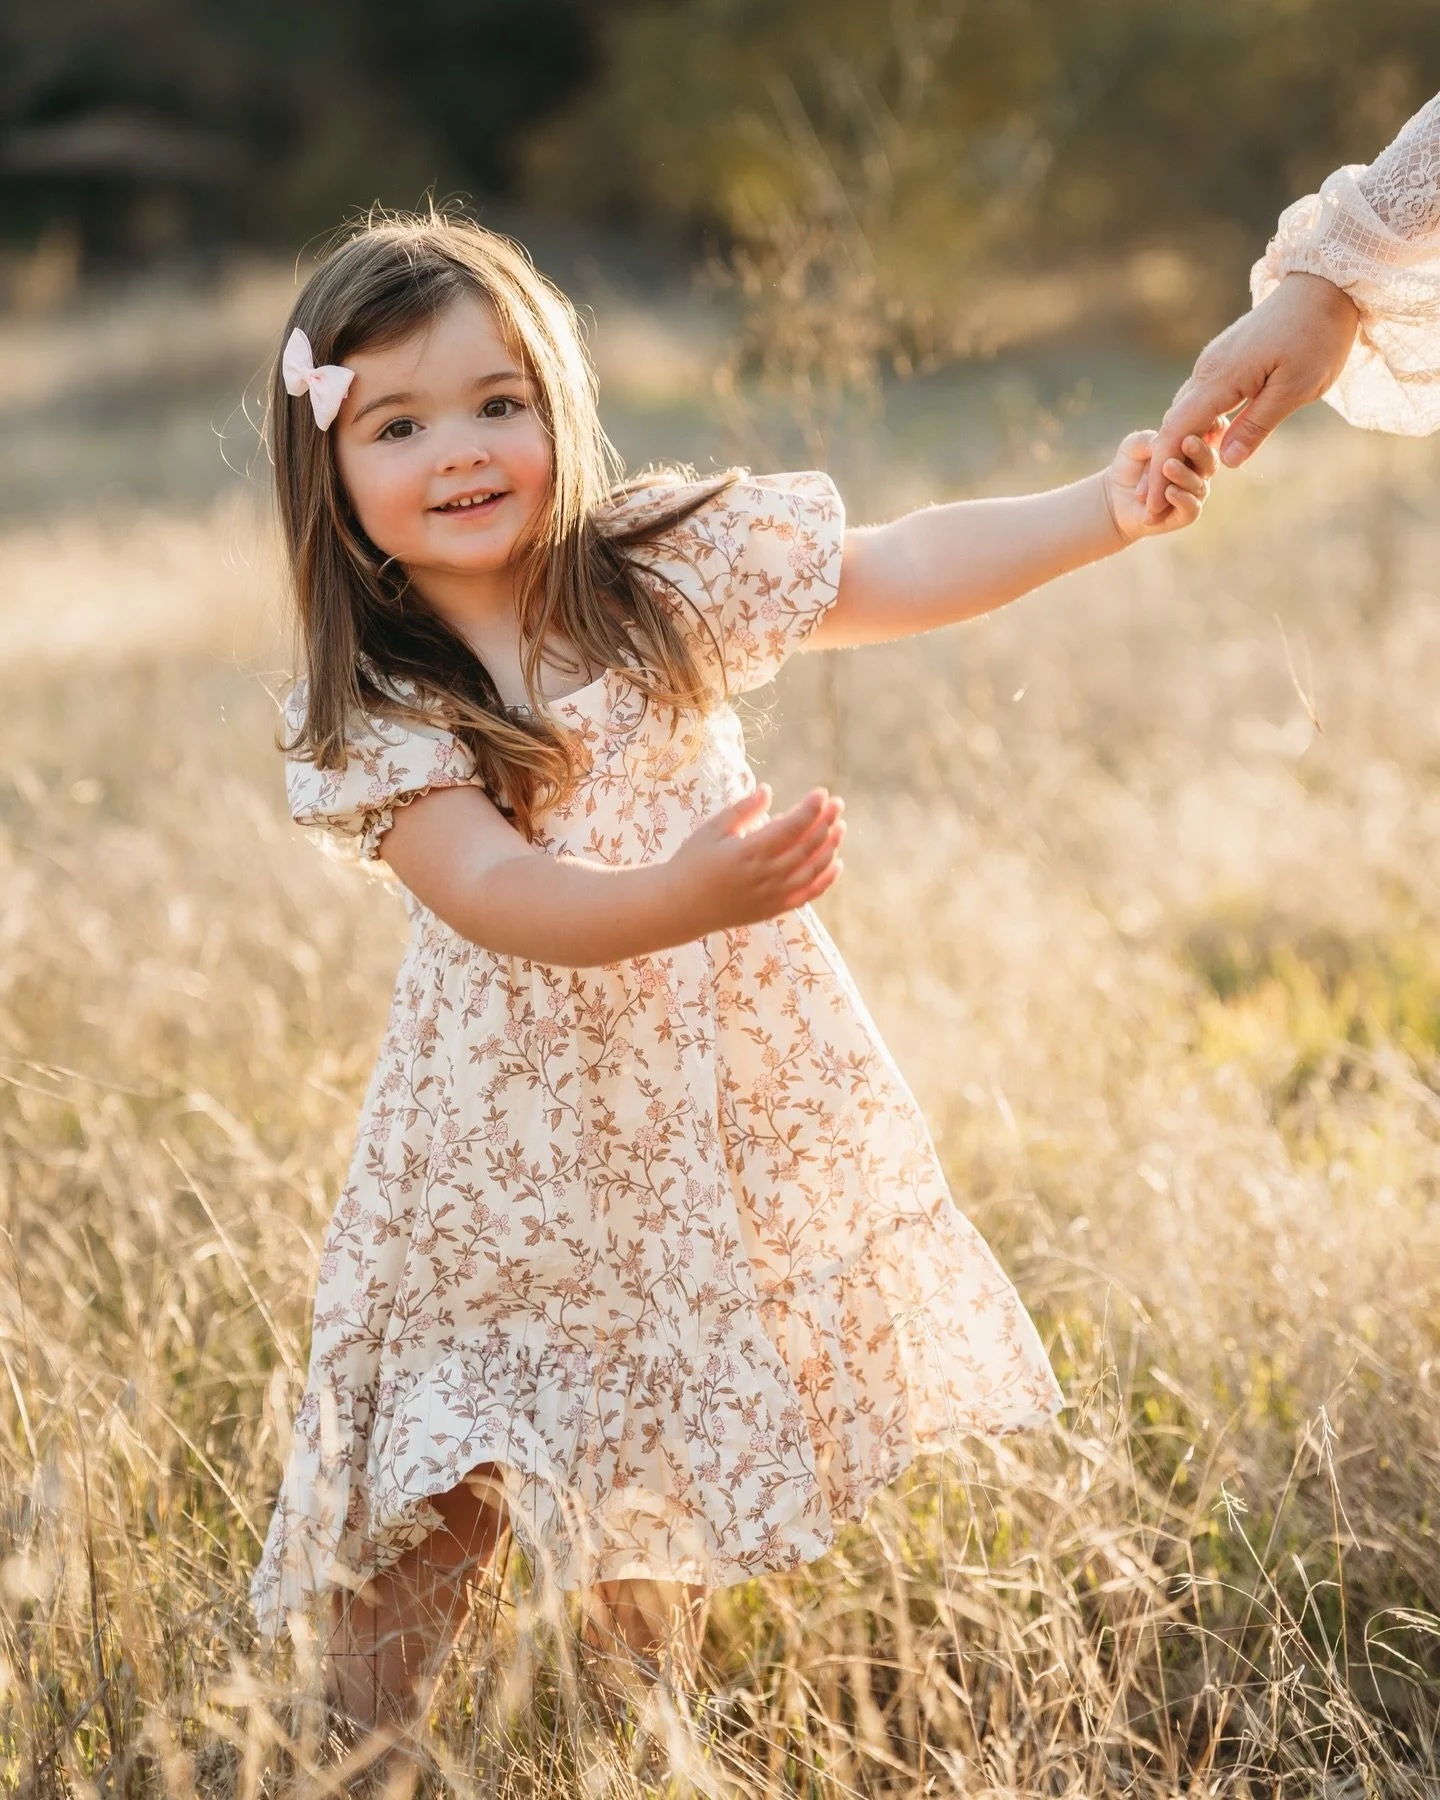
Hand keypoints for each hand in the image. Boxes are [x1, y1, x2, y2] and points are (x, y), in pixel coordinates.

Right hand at [665, 784, 844, 932]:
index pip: (791, 827)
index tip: (822, 793)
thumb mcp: (712, 829)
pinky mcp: (773, 910)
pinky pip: (808, 895)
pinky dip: (826, 879)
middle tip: (838, 803)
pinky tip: (836, 862)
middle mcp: (764, 876)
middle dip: (826, 822)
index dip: (811, 809)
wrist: (680, 906)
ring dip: (830, 847)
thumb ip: (742, 810)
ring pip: (813, 870)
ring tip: (840, 827)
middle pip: (807, 847)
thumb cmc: (693, 861)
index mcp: (748, 852)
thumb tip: (768, 789)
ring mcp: (771, 896)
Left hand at [1102, 428, 1217, 541]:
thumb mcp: (1134, 446)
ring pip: (1198, 484)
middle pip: (1209, 461)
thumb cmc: (1129, 465)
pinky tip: (1169, 491)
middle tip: (1187, 442)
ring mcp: (1195, 493)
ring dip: (1183, 475)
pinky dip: (1182, 499)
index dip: (1211, 429)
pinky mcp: (1186, 514)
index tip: (1205, 420)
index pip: (1210, 437)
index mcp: (1194, 449)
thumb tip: (1162, 440)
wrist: (1114, 498)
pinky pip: (1192, 508)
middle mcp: (1200, 471)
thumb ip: (1149, 439)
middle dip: (1199, 451)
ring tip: (1167, 466)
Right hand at [1146, 272, 1359, 517]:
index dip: (1160, 472)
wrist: (1324, 285)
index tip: (1150, 505)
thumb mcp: (1295, 389)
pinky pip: (1197, 399)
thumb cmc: (1316, 336)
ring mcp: (1213, 362)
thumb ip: (1257, 426)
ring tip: (1172, 482)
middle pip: (1171, 425)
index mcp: (1220, 378)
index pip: (1175, 433)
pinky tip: (1200, 446)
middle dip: (1160, 467)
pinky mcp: (1223, 359)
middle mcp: (1207, 370)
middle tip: (1155, 506)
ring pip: (1183, 412)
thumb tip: (1226, 463)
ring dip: (1175, 447)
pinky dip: (1191, 427)